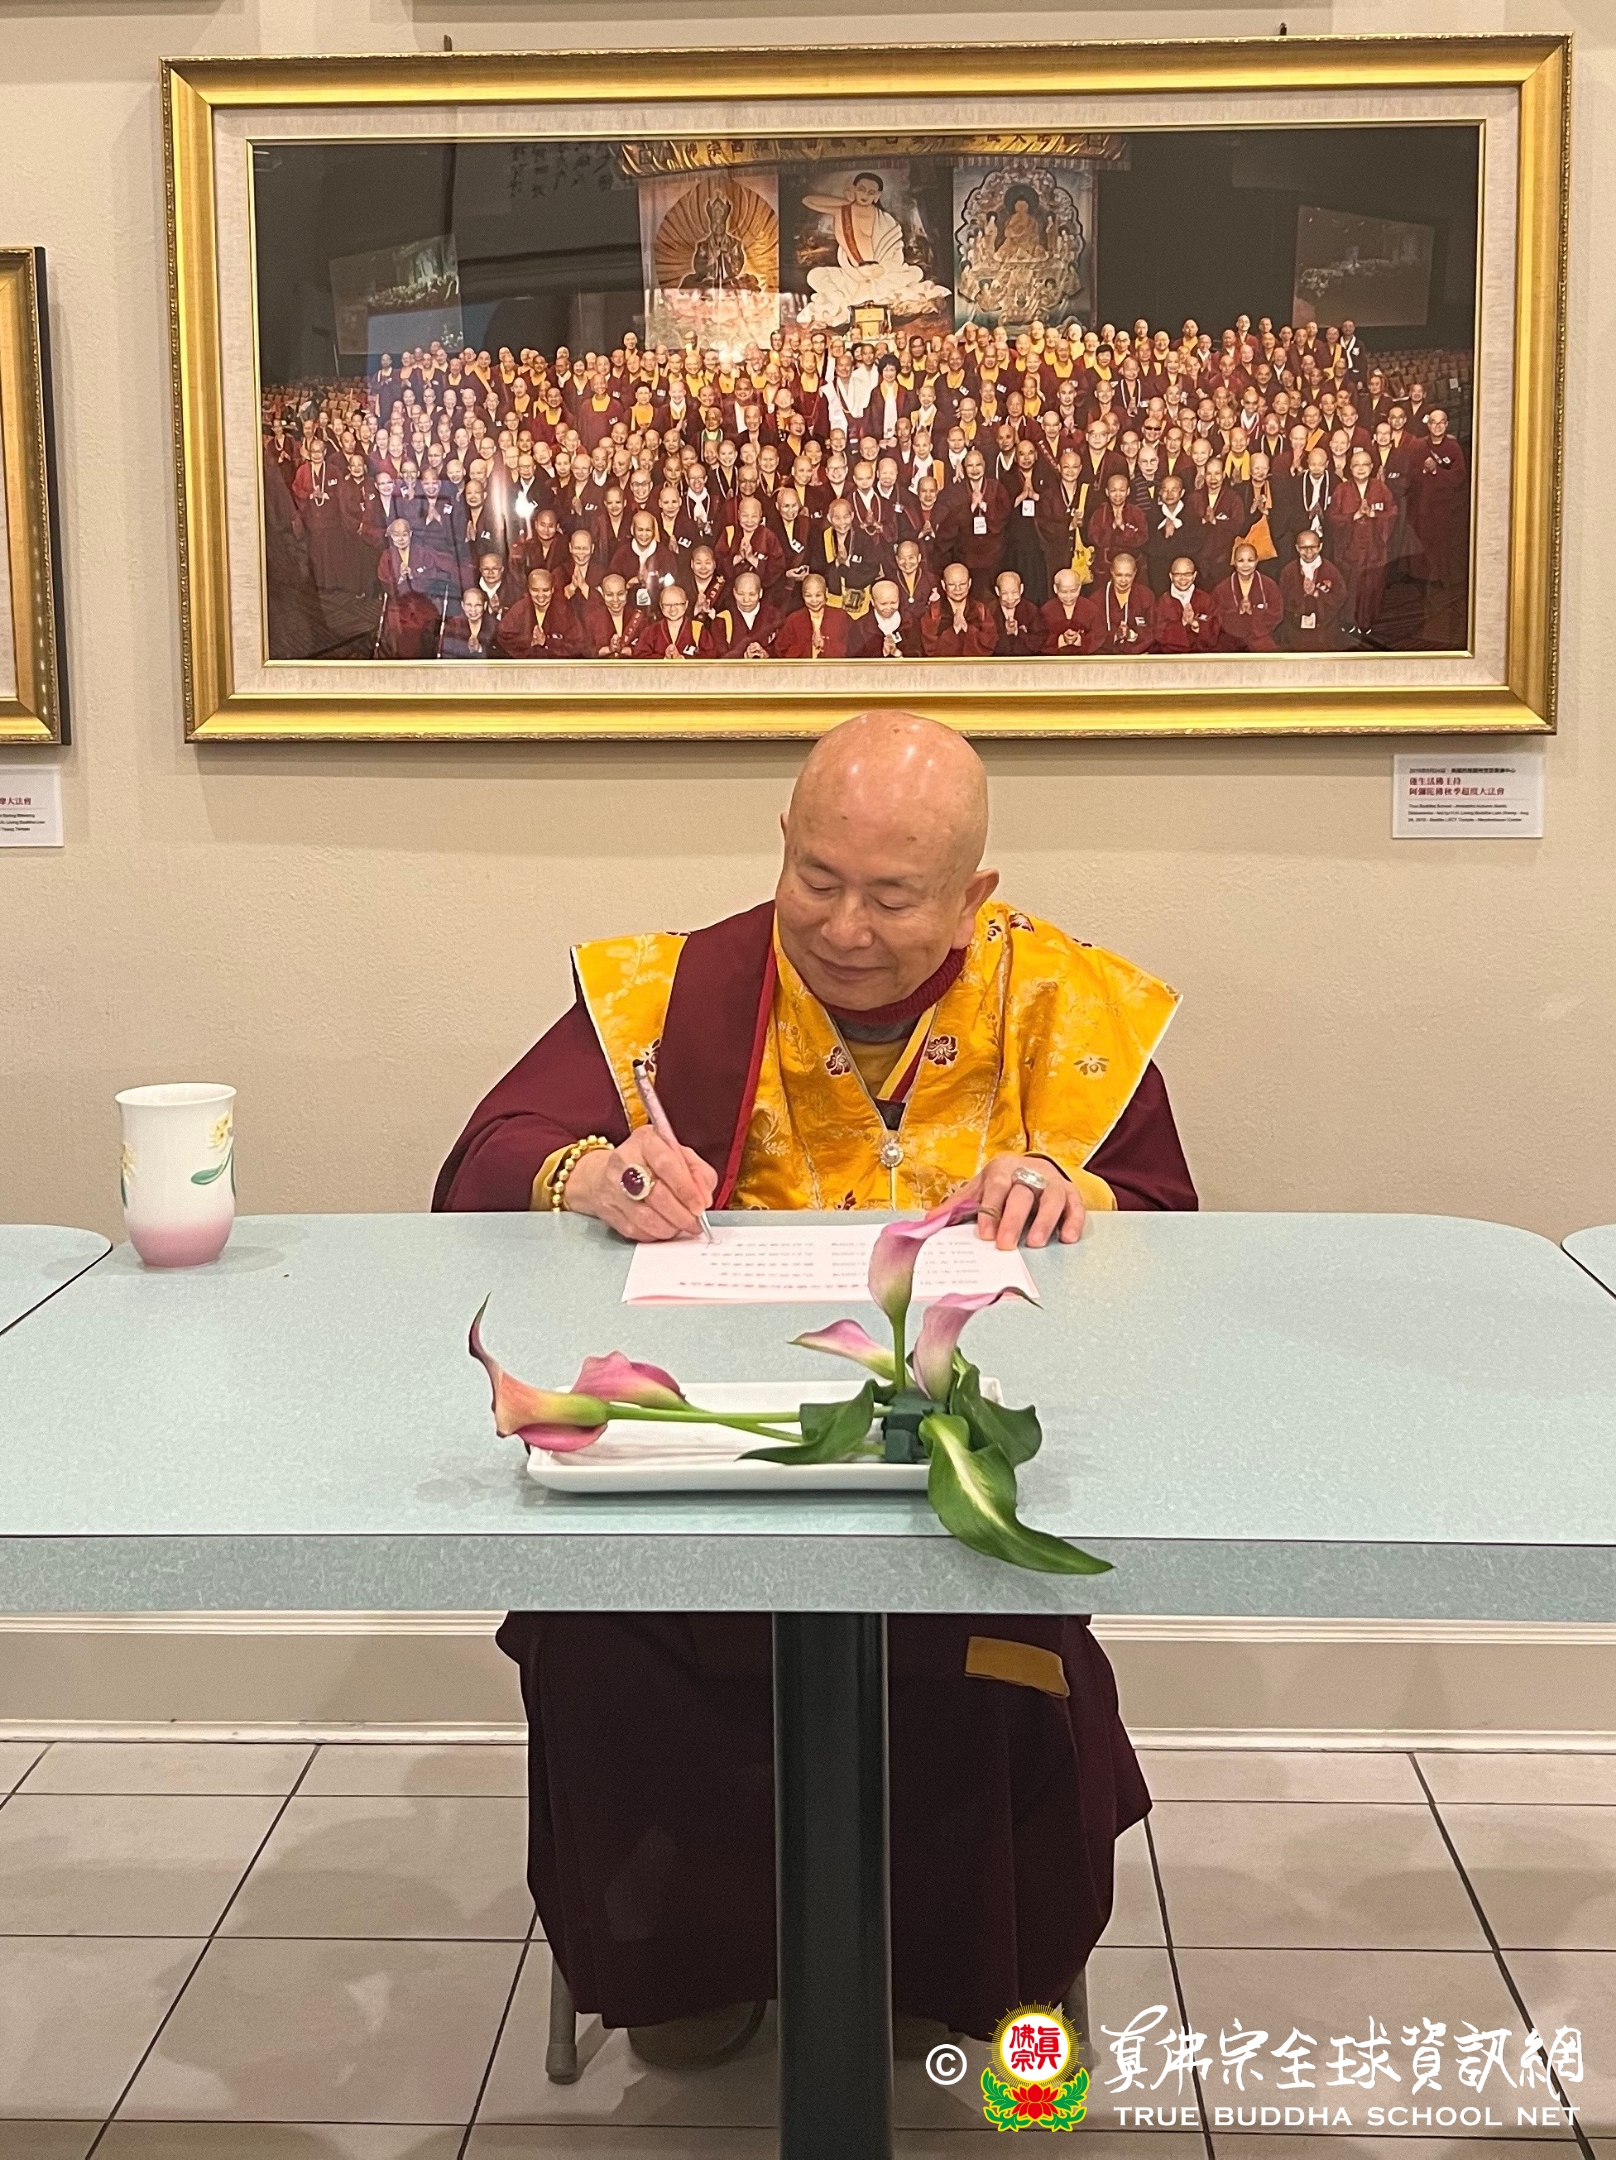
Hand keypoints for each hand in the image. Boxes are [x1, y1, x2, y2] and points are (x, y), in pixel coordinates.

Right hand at [564, 1128, 716, 1241]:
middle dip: (681, 1214)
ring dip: (669, 1227)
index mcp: (646, 1141)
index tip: (700, 1206)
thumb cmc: (650, 1164)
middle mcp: (624, 1160)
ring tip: (680, 1226)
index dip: (686, 1189)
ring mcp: (612, 1186)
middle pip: (657, 1194)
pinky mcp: (607, 1209)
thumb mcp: (679, 1156)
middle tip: (694, 1223)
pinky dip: (654, 1234)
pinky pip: (634, 1229)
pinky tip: (662, 1228)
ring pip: (645, 1217)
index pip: (666, 1164)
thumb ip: (699, 1172)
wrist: (606, 1173)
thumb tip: (704, 1197)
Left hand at [964, 1155, 1085, 1249]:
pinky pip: (1076, 1206)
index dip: (990, 1210)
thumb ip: (959, 1204)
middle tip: (1006, 1245)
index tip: (984, 1235)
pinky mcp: (1071, 1193)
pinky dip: (1073, 1221)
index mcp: (1002, 1169)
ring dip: (1044, 1221)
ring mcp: (1052, 1182)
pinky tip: (1068, 1238)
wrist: (1033, 1169)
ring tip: (1036, 1243)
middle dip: (1013, 1220)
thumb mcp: (980, 1189)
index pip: (996, 1187)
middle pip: (1022, 1194)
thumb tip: (930, 1219)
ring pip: (1051, 1198)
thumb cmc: (1002, 1185)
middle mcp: (1029, 1172)